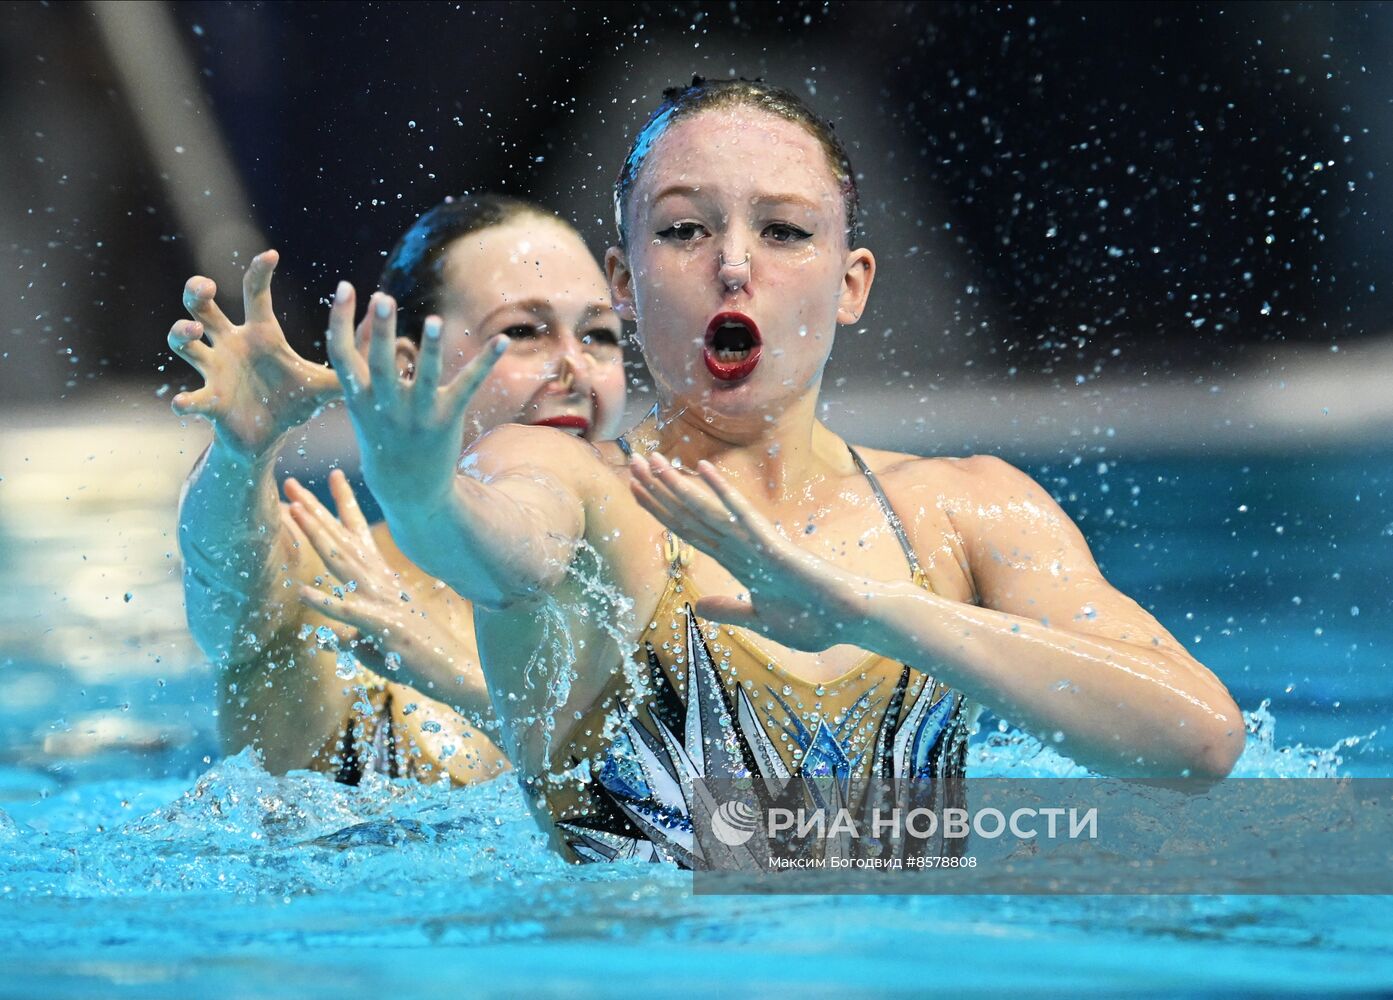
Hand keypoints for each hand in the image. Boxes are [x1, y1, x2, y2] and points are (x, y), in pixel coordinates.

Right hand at [168, 250, 340, 458]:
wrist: (268, 439)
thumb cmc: (293, 402)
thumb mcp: (326, 381)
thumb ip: (354, 361)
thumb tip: (394, 342)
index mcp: (260, 334)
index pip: (254, 293)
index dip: (259, 271)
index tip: (272, 255)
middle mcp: (231, 345)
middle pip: (202, 306)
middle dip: (197, 291)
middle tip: (206, 288)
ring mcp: (214, 370)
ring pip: (184, 342)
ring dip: (182, 333)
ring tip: (192, 332)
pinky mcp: (210, 401)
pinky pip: (192, 397)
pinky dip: (186, 400)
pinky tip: (184, 402)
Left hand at [286, 470, 475, 693]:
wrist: (456, 673)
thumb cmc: (419, 659)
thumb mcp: (378, 644)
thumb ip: (352, 636)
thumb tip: (330, 638)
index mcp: (381, 581)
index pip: (359, 534)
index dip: (342, 504)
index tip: (332, 475)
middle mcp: (380, 583)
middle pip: (342, 539)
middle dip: (315, 510)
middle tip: (289, 483)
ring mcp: (382, 601)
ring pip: (342, 562)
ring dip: (317, 536)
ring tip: (293, 512)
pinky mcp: (384, 627)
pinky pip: (350, 613)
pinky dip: (326, 602)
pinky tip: (303, 592)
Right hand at [325, 284, 506, 515]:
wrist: (406, 486)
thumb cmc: (383, 434)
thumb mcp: (364, 403)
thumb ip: (366, 362)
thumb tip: (372, 318)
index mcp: (358, 397)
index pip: (340, 355)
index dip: (339, 321)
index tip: (345, 287)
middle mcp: (385, 405)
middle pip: (381, 363)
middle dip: (381, 331)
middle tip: (383, 298)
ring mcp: (417, 413)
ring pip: (425, 377)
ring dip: (431, 350)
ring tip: (435, 321)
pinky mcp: (447, 417)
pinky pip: (468, 385)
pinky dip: (486, 362)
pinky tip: (503, 340)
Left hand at [628, 453, 865, 652]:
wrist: (850, 619)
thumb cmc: (813, 619)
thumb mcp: (760, 621)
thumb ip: (729, 611)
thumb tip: (697, 606)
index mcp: (738, 562)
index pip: (690, 532)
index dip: (661, 510)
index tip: (636, 489)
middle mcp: (742, 546)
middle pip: (691, 515)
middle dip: (661, 490)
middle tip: (634, 462)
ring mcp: (756, 544)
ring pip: (709, 511)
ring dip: (680, 485)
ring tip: (653, 461)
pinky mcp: (773, 547)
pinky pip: (743, 516)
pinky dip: (723, 493)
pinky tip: (705, 470)